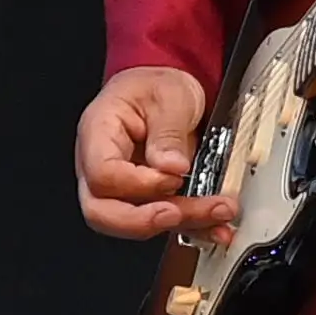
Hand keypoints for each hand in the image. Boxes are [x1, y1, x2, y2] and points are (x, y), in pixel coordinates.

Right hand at [75, 67, 235, 240]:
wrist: (166, 87)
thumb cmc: (155, 86)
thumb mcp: (169, 96)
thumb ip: (168, 132)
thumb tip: (171, 167)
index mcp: (98, 135)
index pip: (102, 175)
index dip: (137, 184)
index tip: (172, 176)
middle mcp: (100, 166)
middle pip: (102, 212)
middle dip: (145, 220)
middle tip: (180, 213)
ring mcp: (122, 187)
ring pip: (135, 223)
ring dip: (180, 223)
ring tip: (217, 212)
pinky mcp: (147, 199)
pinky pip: (164, 221)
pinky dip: (193, 228)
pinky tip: (216, 227)